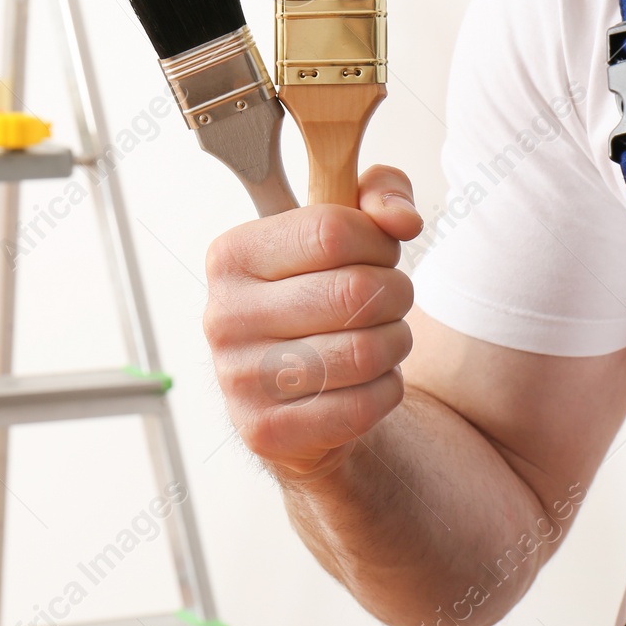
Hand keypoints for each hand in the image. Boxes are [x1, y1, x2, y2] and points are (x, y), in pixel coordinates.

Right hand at [203, 166, 422, 480]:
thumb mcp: (346, 234)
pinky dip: (386, 391)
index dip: (377, 241)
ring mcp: (238, 378)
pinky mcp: (264, 431)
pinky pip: (362, 407)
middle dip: (396, 293)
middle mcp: (224, 315)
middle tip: (392, 300)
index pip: (331, 230)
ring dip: (396, 344)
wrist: (295, 396)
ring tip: (384, 339)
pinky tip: (370, 382)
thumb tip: (401, 219)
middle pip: (354, 291)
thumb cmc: (323, 301)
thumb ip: (379, 193)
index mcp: (231, 255)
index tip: (379, 254)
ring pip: (365, 351)